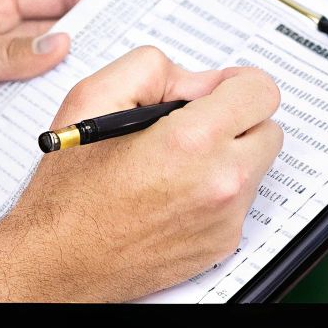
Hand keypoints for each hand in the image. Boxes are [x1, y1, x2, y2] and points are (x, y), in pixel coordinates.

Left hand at [0, 0, 100, 171]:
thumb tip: (58, 45)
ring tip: (105, 88)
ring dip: (66, 88)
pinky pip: (26, 120)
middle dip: (87, 42)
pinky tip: (65, 126)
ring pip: (44, 84)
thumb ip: (8, 50)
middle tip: (127, 45)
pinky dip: (44, 123)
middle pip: (52, 42)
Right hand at [0, 46, 282, 302]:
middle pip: (268, 129)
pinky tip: (172, 194)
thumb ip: (153, 68)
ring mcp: (225, 218)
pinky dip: (216, 193)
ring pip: (256, 167)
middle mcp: (219, 182)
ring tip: (174, 165)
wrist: (59, 259)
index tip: (215, 93)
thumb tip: (198, 81)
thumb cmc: (70, 192)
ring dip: (227, 158)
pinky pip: (239, 204)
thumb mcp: (93, 98)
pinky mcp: (221, 245)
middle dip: (236, 121)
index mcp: (192, 141)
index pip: (261, 91)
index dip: (235, 84)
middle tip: (193, 127)